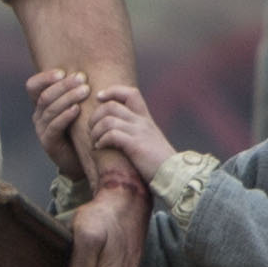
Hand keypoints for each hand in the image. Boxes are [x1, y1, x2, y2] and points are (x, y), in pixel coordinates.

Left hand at [34, 67, 176, 198]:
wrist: (176, 175)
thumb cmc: (160, 163)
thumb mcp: (150, 142)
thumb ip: (137, 134)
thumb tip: (119, 134)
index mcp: (146, 119)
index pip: (130, 93)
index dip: (112, 91)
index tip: (100, 97)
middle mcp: (142, 122)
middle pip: (112, 105)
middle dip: (95, 115)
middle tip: (91, 129)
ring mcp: (139, 132)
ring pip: (108, 119)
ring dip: (95, 130)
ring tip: (94, 141)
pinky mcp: (136, 145)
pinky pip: (111, 134)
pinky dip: (101, 141)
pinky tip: (100, 148)